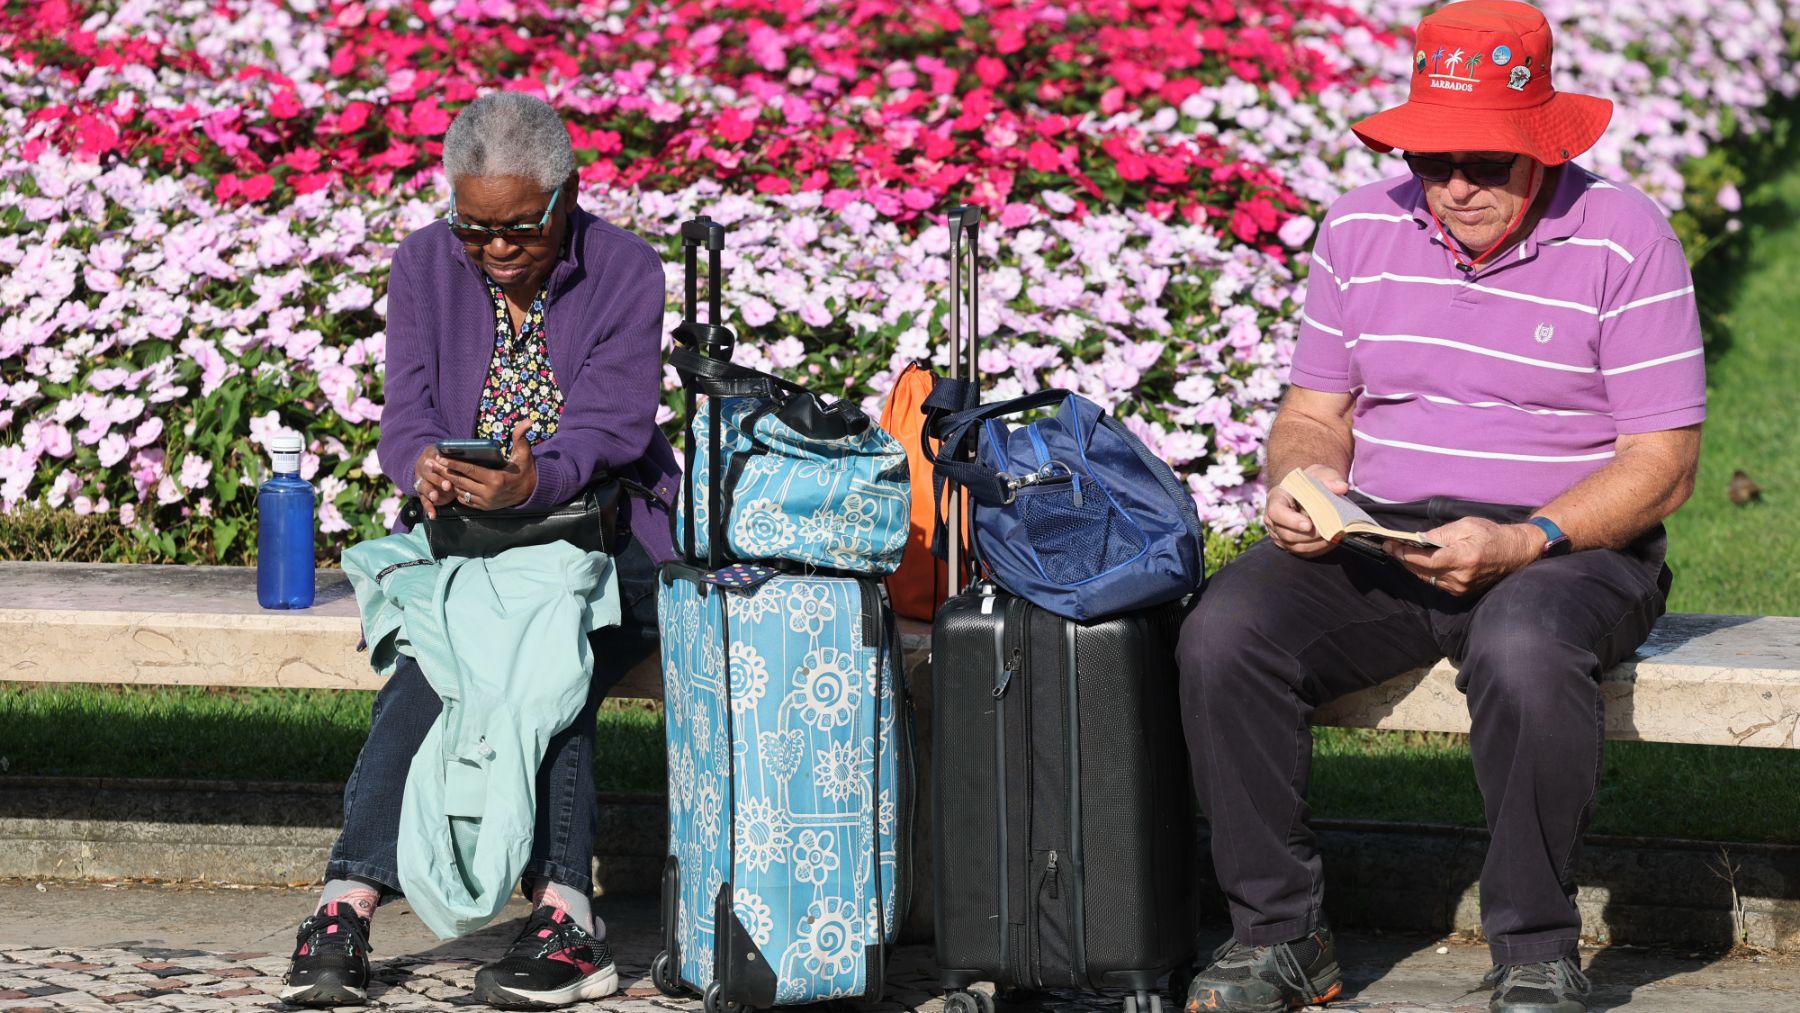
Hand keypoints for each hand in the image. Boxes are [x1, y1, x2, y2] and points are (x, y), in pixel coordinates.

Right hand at [412, 447, 450, 519]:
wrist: (428, 464)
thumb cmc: (443, 460)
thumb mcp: (446, 455)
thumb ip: (452, 456)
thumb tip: (465, 453)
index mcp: (429, 458)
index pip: (433, 460)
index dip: (439, 465)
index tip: (446, 468)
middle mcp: (423, 469)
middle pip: (428, 474)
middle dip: (437, 480)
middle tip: (447, 485)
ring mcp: (421, 481)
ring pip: (423, 486)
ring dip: (430, 492)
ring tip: (435, 497)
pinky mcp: (422, 494)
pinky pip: (424, 501)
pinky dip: (429, 508)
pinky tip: (433, 515)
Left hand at [437, 420, 538, 510]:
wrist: (532, 493)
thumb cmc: (525, 470)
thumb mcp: (524, 454)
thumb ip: (521, 437)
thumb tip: (528, 420)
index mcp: (495, 479)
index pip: (469, 470)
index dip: (453, 463)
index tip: (440, 457)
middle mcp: (488, 493)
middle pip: (459, 481)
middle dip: (443, 472)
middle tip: (429, 463)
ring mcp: (485, 502)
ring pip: (460, 492)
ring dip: (446, 483)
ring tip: (433, 473)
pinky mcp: (484, 508)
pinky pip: (465, 500)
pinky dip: (456, 492)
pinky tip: (446, 483)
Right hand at [1264, 464, 1349, 558]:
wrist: (1308, 491)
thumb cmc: (1312, 482)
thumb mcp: (1321, 475)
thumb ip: (1330, 480)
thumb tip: (1342, 487)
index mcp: (1276, 498)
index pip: (1276, 513)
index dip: (1292, 521)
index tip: (1309, 524)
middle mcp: (1272, 518)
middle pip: (1286, 534)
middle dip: (1310, 535)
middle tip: (1329, 530)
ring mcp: (1278, 533)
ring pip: (1294, 546)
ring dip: (1315, 544)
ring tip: (1332, 535)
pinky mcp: (1288, 544)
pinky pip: (1301, 552)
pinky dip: (1317, 549)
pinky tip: (1330, 541)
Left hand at [1385, 518, 1544, 595]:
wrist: (1516, 553)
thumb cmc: (1492, 535)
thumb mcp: (1466, 526)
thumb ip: (1440, 534)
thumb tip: (1417, 539)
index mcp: (1463, 558)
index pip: (1425, 560)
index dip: (1404, 553)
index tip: (1390, 545)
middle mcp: (1461, 577)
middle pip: (1422, 570)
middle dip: (1404, 558)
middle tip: (1390, 546)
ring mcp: (1461, 587)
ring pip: (1427, 578)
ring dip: (1413, 566)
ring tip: (1401, 552)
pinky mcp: (1462, 592)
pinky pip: (1436, 582)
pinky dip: (1426, 572)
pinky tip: (1419, 561)